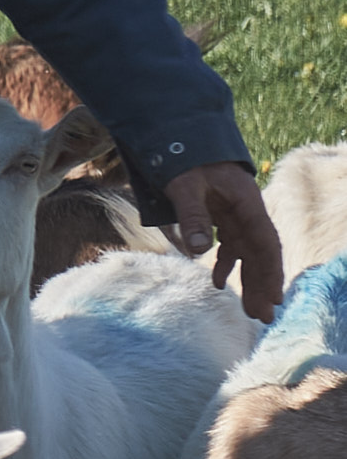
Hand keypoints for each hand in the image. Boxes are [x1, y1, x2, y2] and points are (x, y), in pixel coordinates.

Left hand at [167, 161, 285, 322]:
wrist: (184, 143)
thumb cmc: (187, 161)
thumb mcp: (186, 187)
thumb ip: (192, 216)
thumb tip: (199, 251)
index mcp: (247, 204)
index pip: (264, 242)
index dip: (270, 271)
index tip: (274, 296)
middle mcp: (248, 213)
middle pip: (260, 254)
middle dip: (264, 285)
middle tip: (265, 316)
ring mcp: (237, 217)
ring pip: (248, 254)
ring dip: (250, 281)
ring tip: (251, 310)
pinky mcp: (224, 219)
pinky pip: (232, 247)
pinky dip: (227, 265)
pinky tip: (220, 284)